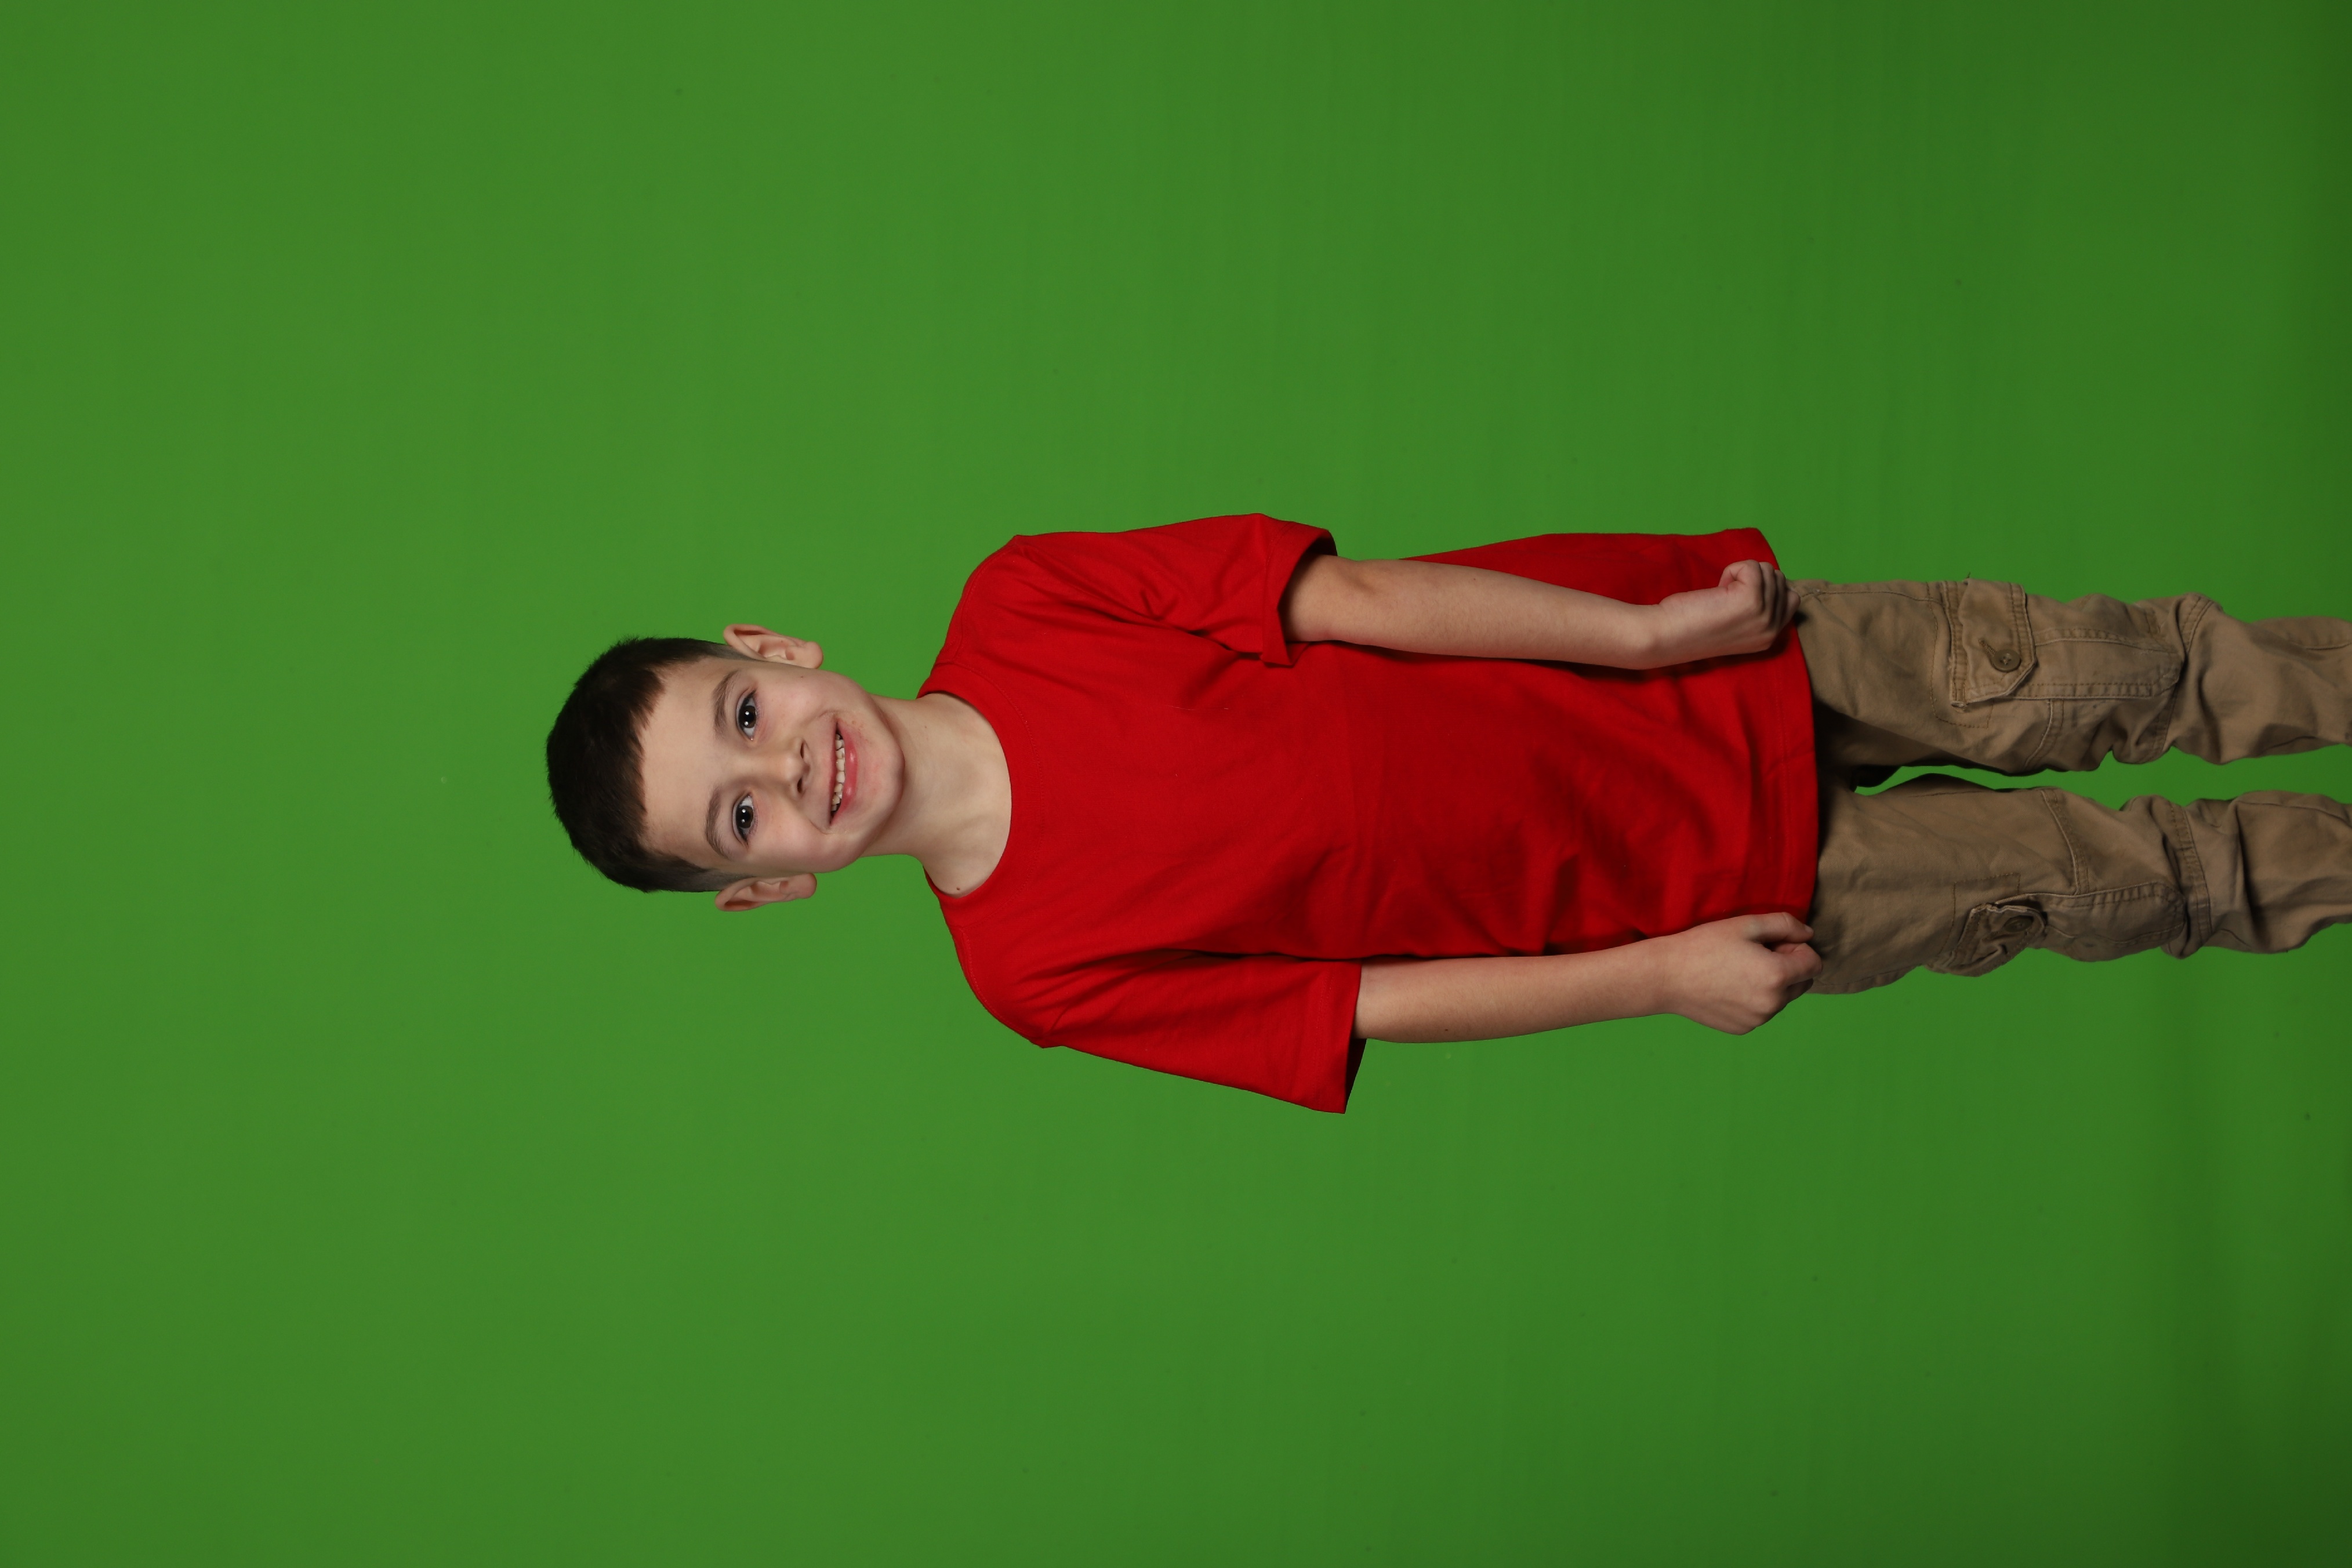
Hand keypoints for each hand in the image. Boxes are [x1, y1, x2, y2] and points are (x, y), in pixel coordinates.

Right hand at [1648, 913, 1820, 1033]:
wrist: (1667, 977)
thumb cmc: (1704, 946)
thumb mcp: (1746, 924)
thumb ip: (1785, 925)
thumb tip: (1809, 934)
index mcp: (1777, 976)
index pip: (1814, 963)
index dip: (1797, 948)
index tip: (1771, 943)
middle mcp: (1773, 1003)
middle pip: (1803, 983)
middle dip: (1788, 967)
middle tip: (1754, 955)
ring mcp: (1758, 1019)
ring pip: (1783, 998)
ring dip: (1772, 984)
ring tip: (1739, 970)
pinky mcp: (1744, 1028)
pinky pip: (1763, 1011)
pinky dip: (1755, 999)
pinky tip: (1729, 986)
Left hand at [1649, 560, 1797, 664]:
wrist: (1666, 636)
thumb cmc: (1692, 625)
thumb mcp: (1736, 623)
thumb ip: (1758, 609)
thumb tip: (1771, 577)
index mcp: (1769, 637)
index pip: (1791, 599)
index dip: (1766, 588)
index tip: (1738, 596)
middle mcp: (1772, 630)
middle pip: (1779, 579)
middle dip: (1751, 579)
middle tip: (1724, 598)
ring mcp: (1764, 615)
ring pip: (1767, 570)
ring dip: (1740, 574)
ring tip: (1719, 595)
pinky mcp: (1751, 599)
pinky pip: (1751, 565)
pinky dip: (1732, 569)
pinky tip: (1717, 588)